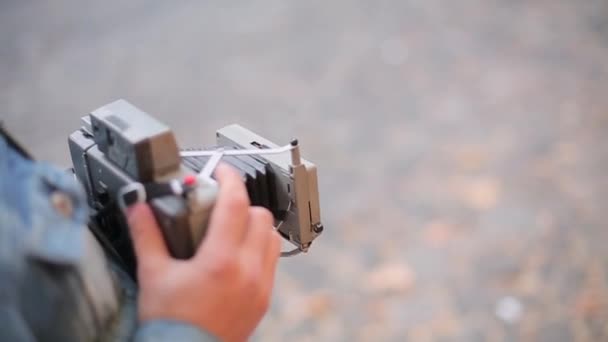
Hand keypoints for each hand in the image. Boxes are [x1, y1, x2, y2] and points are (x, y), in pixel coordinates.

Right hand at [126, 164, 281, 341]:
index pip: (235, 203)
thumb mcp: (154, 274)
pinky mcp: (263, 300)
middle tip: (220, 202)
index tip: (221, 171)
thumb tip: (138, 206)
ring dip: (255, 225)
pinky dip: (259, 248)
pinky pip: (271, 262)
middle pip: (260, 216)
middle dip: (241, 203)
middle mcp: (248, 271)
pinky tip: (238, 254)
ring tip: (231, 227)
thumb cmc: (170, 325)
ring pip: (272, 238)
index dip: (229, 179)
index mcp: (221, 260)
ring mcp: (260, 287)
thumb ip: (147, 234)